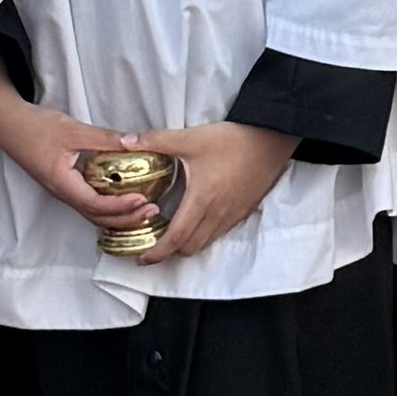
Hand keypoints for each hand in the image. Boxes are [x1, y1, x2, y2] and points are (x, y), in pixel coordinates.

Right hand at [0, 69, 156, 233]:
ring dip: (118, 215)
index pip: (96, 205)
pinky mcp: (63, 185)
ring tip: (142, 209)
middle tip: (152, 210)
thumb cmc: (34, 127)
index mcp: (63, 184)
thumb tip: (133, 143)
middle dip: (126, 218)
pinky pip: (88, 204)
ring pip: (92, 213)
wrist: (6, 124)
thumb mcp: (72, 129)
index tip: (143, 199)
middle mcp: (62, 193)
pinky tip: (122, 199)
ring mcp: (62, 191)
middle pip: (97, 217)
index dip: (121, 206)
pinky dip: (108, 207)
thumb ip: (103, 138)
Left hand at [137, 117, 294, 262]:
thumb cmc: (233, 140)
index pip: (176, 238)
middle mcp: (217, 214)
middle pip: (190, 248)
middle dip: (170, 251)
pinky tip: (197, 219)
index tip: (142, 257)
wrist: (271, 139)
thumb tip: (125, 142)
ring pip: (205, 243)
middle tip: (153, 242)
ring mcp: (232, 215)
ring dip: (187, 244)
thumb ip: (156, 141)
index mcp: (201, 200)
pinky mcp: (242, 211)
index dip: (157, 252)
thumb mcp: (191, 138)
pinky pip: (219, 233)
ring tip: (172, 233)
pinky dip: (203, 234)